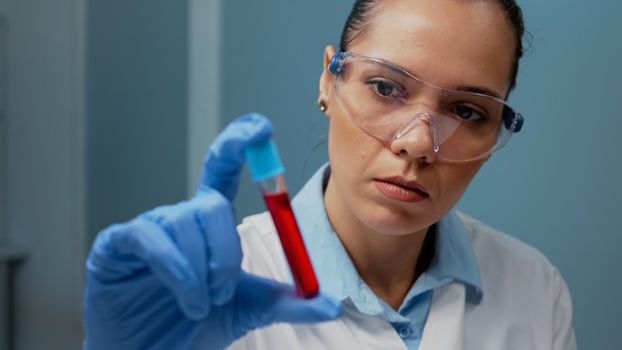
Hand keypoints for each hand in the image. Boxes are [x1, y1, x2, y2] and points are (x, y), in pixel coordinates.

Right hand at [83, 113, 340, 349]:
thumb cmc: (194, 325)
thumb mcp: (249, 310)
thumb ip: (288, 302)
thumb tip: (331, 302)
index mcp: (210, 225)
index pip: (222, 172)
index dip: (238, 145)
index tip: (260, 127)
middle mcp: (180, 219)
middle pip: (210, 203)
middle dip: (226, 249)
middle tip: (224, 290)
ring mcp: (147, 230)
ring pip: (183, 221)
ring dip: (201, 267)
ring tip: (200, 304)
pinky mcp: (116, 246)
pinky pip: (147, 238)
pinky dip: (174, 266)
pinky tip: (186, 296)